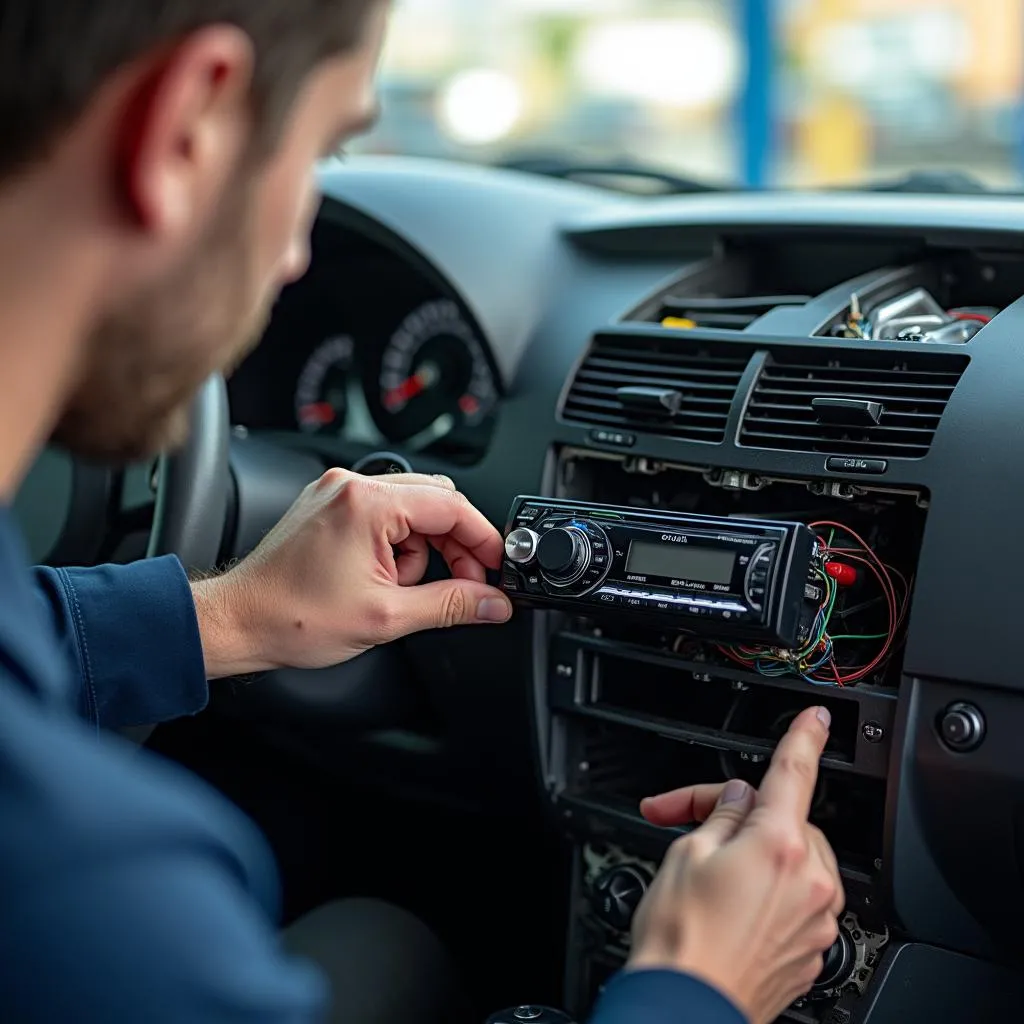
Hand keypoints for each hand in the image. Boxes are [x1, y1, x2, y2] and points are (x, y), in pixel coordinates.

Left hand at [191, 469, 512, 677]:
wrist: (237, 622)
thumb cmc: (291, 617)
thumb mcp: (386, 618)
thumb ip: (451, 605)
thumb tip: (493, 603)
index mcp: (367, 503)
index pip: (452, 507)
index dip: (483, 541)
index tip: (497, 569)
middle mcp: (351, 486)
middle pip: (435, 501)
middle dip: (455, 546)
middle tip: (464, 586)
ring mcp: (337, 494)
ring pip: (411, 510)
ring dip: (422, 551)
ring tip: (399, 592)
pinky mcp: (328, 508)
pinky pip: (383, 517)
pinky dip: (396, 547)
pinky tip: (382, 581)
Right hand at [628, 706, 843, 1023]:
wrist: (685, 1010)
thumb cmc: (680, 940)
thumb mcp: (686, 853)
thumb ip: (722, 815)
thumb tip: (740, 800)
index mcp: (780, 846)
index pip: (795, 773)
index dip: (803, 738)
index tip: (816, 719)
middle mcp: (811, 883)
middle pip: (784, 822)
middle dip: (741, 814)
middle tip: (689, 821)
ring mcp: (815, 922)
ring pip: (792, 862)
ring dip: (755, 854)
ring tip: (706, 873)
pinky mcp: (809, 953)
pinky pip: (794, 902)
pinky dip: (766, 893)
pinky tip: (726, 908)